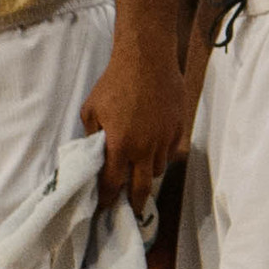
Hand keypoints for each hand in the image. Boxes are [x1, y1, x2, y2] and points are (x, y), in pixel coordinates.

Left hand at [82, 41, 187, 216]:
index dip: (108, 198)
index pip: (113, 183)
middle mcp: (144, 148)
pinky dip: (161, 155)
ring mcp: (164, 139)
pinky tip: (154, 149)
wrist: (147, 59)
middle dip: (134, 202)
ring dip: (147, 174)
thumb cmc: (114, 82)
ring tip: (140, 171)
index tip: (104, 207)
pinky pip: (170, 152)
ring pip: (157, 170)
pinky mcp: (178, 129)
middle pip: (141, 187)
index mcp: (119, 145)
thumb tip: (94, 152)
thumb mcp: (91, 109)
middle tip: (130, 209)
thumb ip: (92, 135)